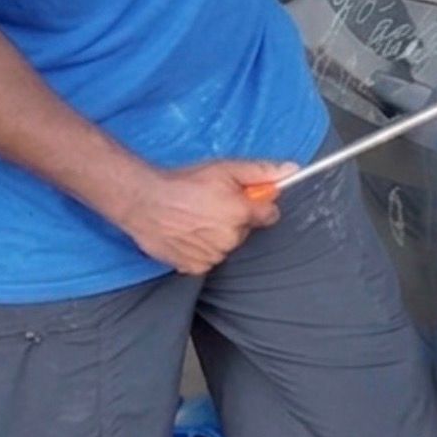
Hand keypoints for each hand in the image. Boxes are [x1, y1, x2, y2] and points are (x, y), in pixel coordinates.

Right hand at [117, 158, 298, 274]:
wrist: (145, 201)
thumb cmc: (183, 183)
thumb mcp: (225, 168)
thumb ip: (261, 171)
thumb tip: (291, 170)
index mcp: (241, 213)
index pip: (269, 214)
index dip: (257, 204)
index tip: (243, 198)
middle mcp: (230, 238)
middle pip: (246, 230)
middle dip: (235, 218)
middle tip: (211, 204)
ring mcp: (213, 256)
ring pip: (226, 245)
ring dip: (217, 234)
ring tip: (195, 217)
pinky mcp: (195, 267)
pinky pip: (208, 258)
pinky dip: (201, 248)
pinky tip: (187, 233)